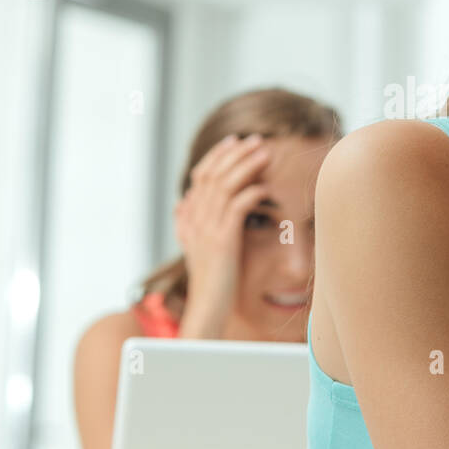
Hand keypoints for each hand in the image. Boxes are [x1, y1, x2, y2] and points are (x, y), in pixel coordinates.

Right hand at [173, 134, 270, 337]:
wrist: (207, 308)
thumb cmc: (211, 279)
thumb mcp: (196, 247)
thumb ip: (189, 223)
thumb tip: (183, 202)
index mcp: (189, 218)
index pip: (201, 176)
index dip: (217, 156)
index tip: (234, 141)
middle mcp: (194, 220)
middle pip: (213, 175)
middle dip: (235, 154)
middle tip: (255, 140)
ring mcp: (206, 230)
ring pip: (225, 186)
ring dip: (246, 166)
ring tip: (265, 153)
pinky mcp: (222, 242)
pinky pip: (236, 208)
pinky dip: (251, 193)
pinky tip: (266, 187)